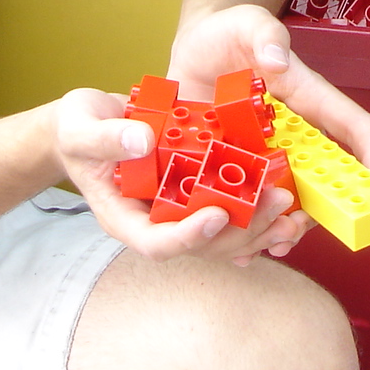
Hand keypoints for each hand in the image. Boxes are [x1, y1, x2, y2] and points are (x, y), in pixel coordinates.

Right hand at [51, 88, 299, 264]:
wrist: (87, 124)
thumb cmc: (77, 129)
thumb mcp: (81, 128)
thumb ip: (107, 138)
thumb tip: (142, 141)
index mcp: (125, 217)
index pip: (157, 243)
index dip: (189, 237)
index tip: (218, 215)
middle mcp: (155, 220)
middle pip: (201, 245)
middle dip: (241, 230)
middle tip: (276, 203)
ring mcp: (176, 210)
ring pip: (222, 234)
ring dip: (259, 225)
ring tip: (291, 207)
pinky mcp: (194, 192)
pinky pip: (228, 209)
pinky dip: (257, 209)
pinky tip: (286, 198)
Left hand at [168, 4, 369, 258]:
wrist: (193, 49)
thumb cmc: (228, 32)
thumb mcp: (246, 23)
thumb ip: (264, 34)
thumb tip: (278, 59)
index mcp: (310, 100)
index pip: (354, 128)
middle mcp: (295, 134)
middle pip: (325, 179)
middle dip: (322, 211)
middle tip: (296, 230)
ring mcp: (268, 154)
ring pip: (291, 201)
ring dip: (284, 227)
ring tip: (264, 245)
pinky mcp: (238, 168)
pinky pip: (252, 205)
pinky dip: (249, 229)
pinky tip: (237, 249)